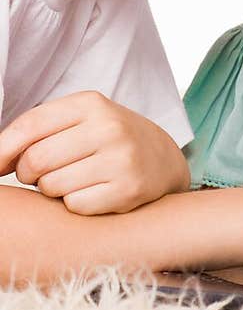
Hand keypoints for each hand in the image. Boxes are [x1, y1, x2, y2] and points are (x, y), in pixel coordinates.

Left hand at [0, 91, 190, 213]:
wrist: (161, 158)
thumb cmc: (107, 138)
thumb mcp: (79, 119)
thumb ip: (38, 131)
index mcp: (91, 104)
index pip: (30, 126)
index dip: (3, 150)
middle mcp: (109, 128)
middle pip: (36, 160)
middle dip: (28, 173)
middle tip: (41, 173)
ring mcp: (121, 159)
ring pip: (53, 186)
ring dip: (52, 189)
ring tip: (72, 178)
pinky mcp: (128, 190)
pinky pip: (75, 205)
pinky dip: (74, 203)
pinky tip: (91, 191)